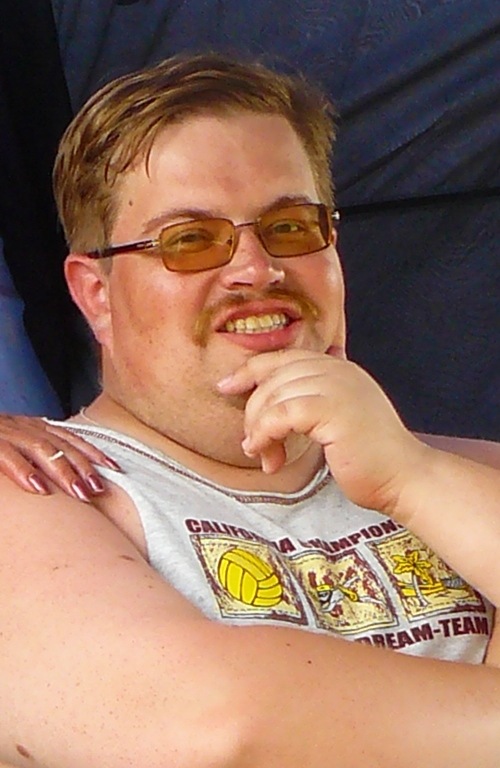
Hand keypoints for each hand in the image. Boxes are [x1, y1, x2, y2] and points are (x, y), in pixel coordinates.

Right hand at [0, 415, 119, 501]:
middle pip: (60, 445)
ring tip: (79, 493)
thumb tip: (53, 483)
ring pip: (41, 449)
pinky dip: (25, 471)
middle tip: (100, 489)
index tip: (115, 468)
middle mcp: (22, 426)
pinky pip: (8, 455)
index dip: (92, 452)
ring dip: (63, 472)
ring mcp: (5, 432)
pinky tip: (39, 488)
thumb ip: (32, 459)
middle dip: (84, 467)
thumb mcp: (10, 447)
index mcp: (30, 427)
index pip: (68, 438)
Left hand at [218, 350, 426, 513]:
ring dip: (258, 427)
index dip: (251, 369)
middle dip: (253, 409)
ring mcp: (336, 387)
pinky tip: (265, 453)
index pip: (284, 357)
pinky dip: (265, 434)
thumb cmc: (371, 458)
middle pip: (273, 375)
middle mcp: (337, 370)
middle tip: (252, 441)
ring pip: (273, 394)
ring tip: (262, 454)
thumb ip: (316, 401)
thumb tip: (280, 402)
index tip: (227, 385)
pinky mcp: (332, 410)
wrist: (404, 478)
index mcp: (339, 368)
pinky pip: (281, 414)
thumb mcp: (340, 417)